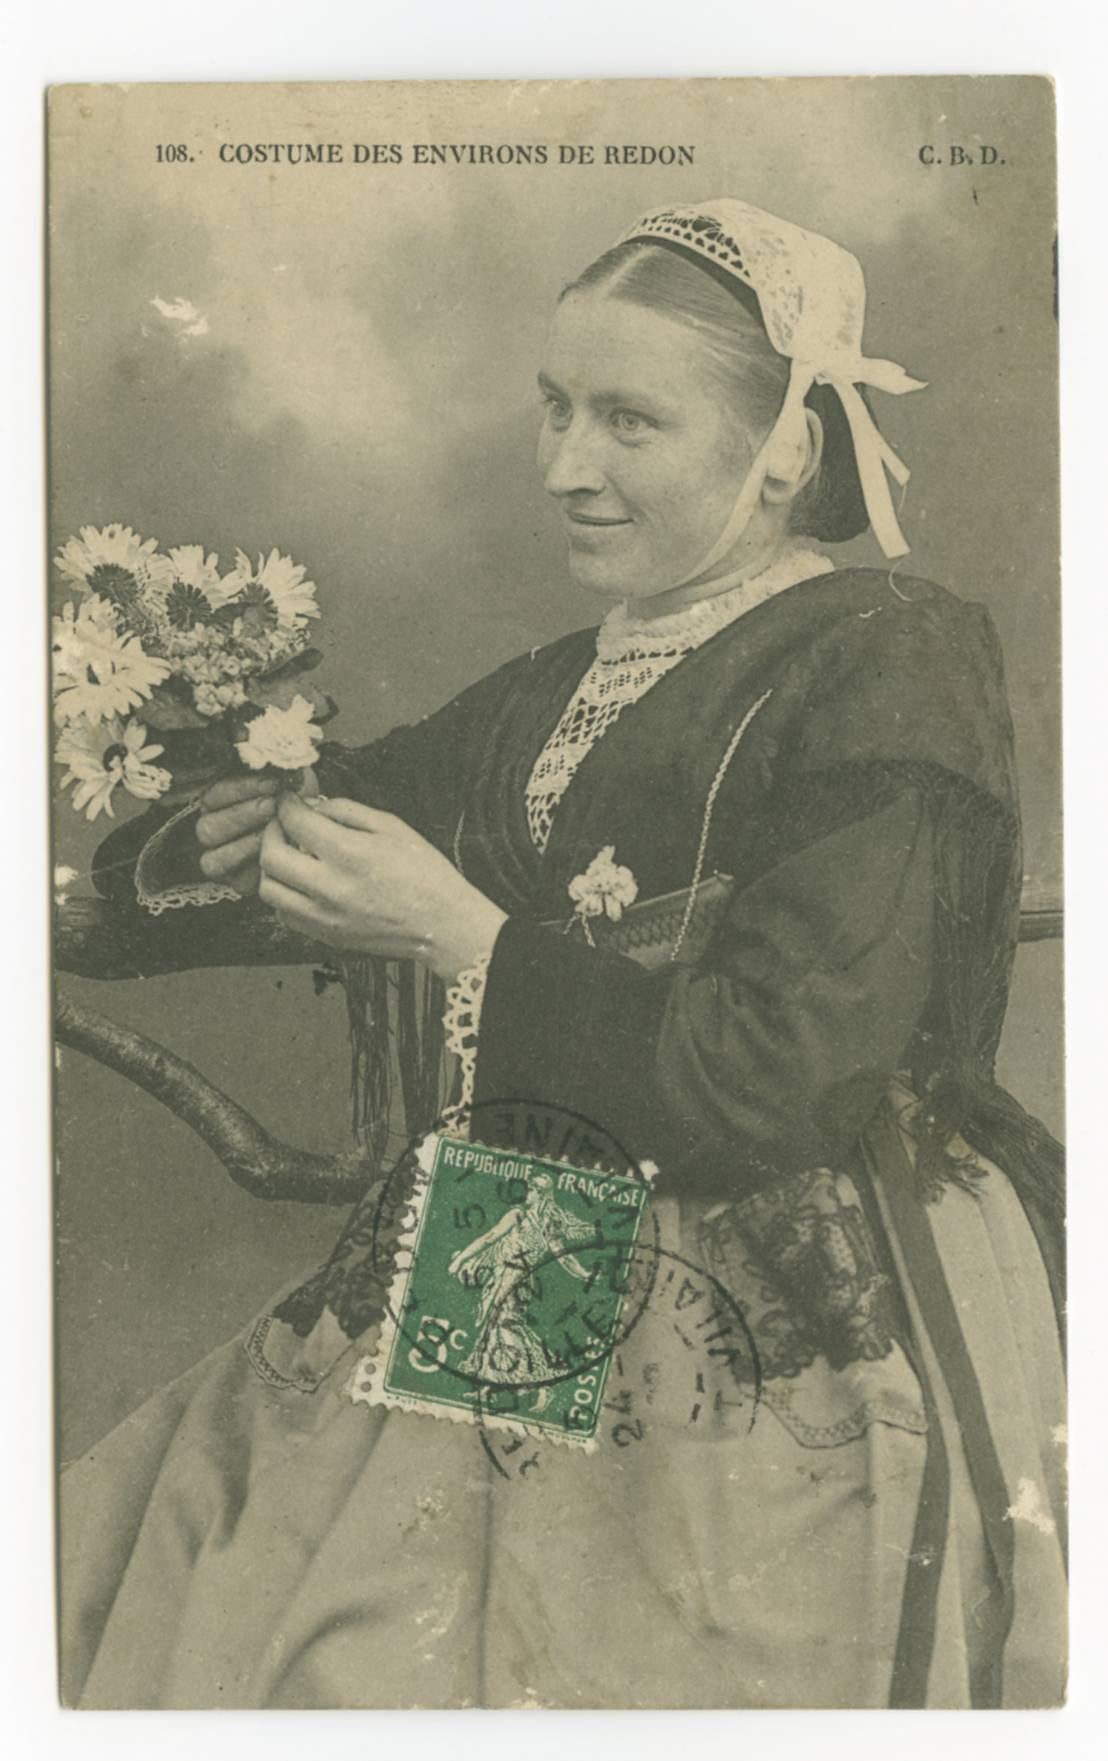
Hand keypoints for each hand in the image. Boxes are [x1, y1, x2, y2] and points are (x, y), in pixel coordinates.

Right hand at [196, 769, 317, 895]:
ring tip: (275, 831)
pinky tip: (276, 855)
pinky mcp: (238, 882)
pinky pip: (235, 880)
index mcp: (218, 801)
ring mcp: (221, 858)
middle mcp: (213, 829)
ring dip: (246, 844)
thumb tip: (271, 755)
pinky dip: (255, 869)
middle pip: (207, 828)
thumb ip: (274, 765)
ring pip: (214, 858)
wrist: (319, 829)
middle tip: (272, 806)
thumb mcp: (289, 776)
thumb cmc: (299, 800)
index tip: (271, 782)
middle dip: (243, 815)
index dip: (240, 789)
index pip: (213, 795)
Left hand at [258, 794, 506, 980]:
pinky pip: (283, 913)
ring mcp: (324, 916)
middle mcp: (330, 887)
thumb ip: (348, 811)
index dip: (287, 804)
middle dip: (272, 831)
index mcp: (350, 853)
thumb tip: (315, 805)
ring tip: (290, 854)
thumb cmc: (425, 874)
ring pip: (269, 889)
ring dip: (273, 866)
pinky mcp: (325, 935)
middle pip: (271, 856)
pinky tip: (302, 883)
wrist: (442, 925)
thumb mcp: (393, 827)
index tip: (290, 799)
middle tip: (285, 824)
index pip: (295, 821)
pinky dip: (284, 894)